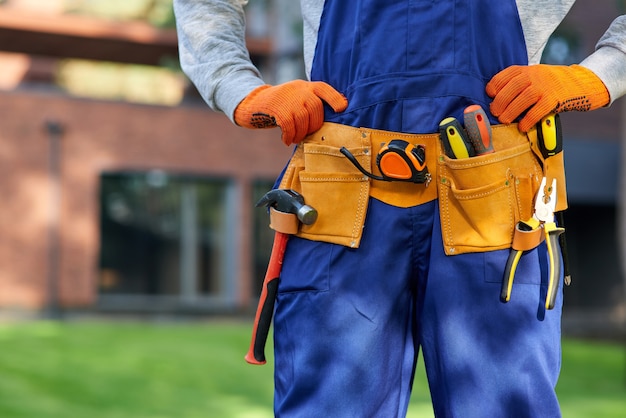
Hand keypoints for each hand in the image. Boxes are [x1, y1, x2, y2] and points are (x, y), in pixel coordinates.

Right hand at [234, 79, 347, 144]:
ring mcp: (288, 97)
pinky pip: (289, 125)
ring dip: (300, 133)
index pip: (324, 88)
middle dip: (312, 126)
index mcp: (305, 86)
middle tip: (305, 135)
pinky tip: (286, 140)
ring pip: (302, 118)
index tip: (342, 108)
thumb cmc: (279, 106)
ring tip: (294, 139)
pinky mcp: (277, 107)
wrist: (254, 103)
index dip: (334, 98)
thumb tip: (322, 126)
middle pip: (315, 109)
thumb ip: (309, 105)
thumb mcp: (295, 99)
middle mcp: (299, 89)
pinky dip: (289, 135)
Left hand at [486, 64, 608, 131]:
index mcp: (529, 69)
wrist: (581, 83)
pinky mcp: (556, 99)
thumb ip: (520, 83)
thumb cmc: (552, 84)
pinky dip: (528, 120)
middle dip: (500, 100)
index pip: (508, 73)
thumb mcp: (536, 76)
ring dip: (511, 110)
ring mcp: (546, 86)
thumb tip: (496, 100)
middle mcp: (536, 75)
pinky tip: (522, 126)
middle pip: (514, 86)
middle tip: (494, 112)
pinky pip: (538, 110)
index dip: (496, 84)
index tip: (489, 94)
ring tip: (504, 120)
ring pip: (524, 97)